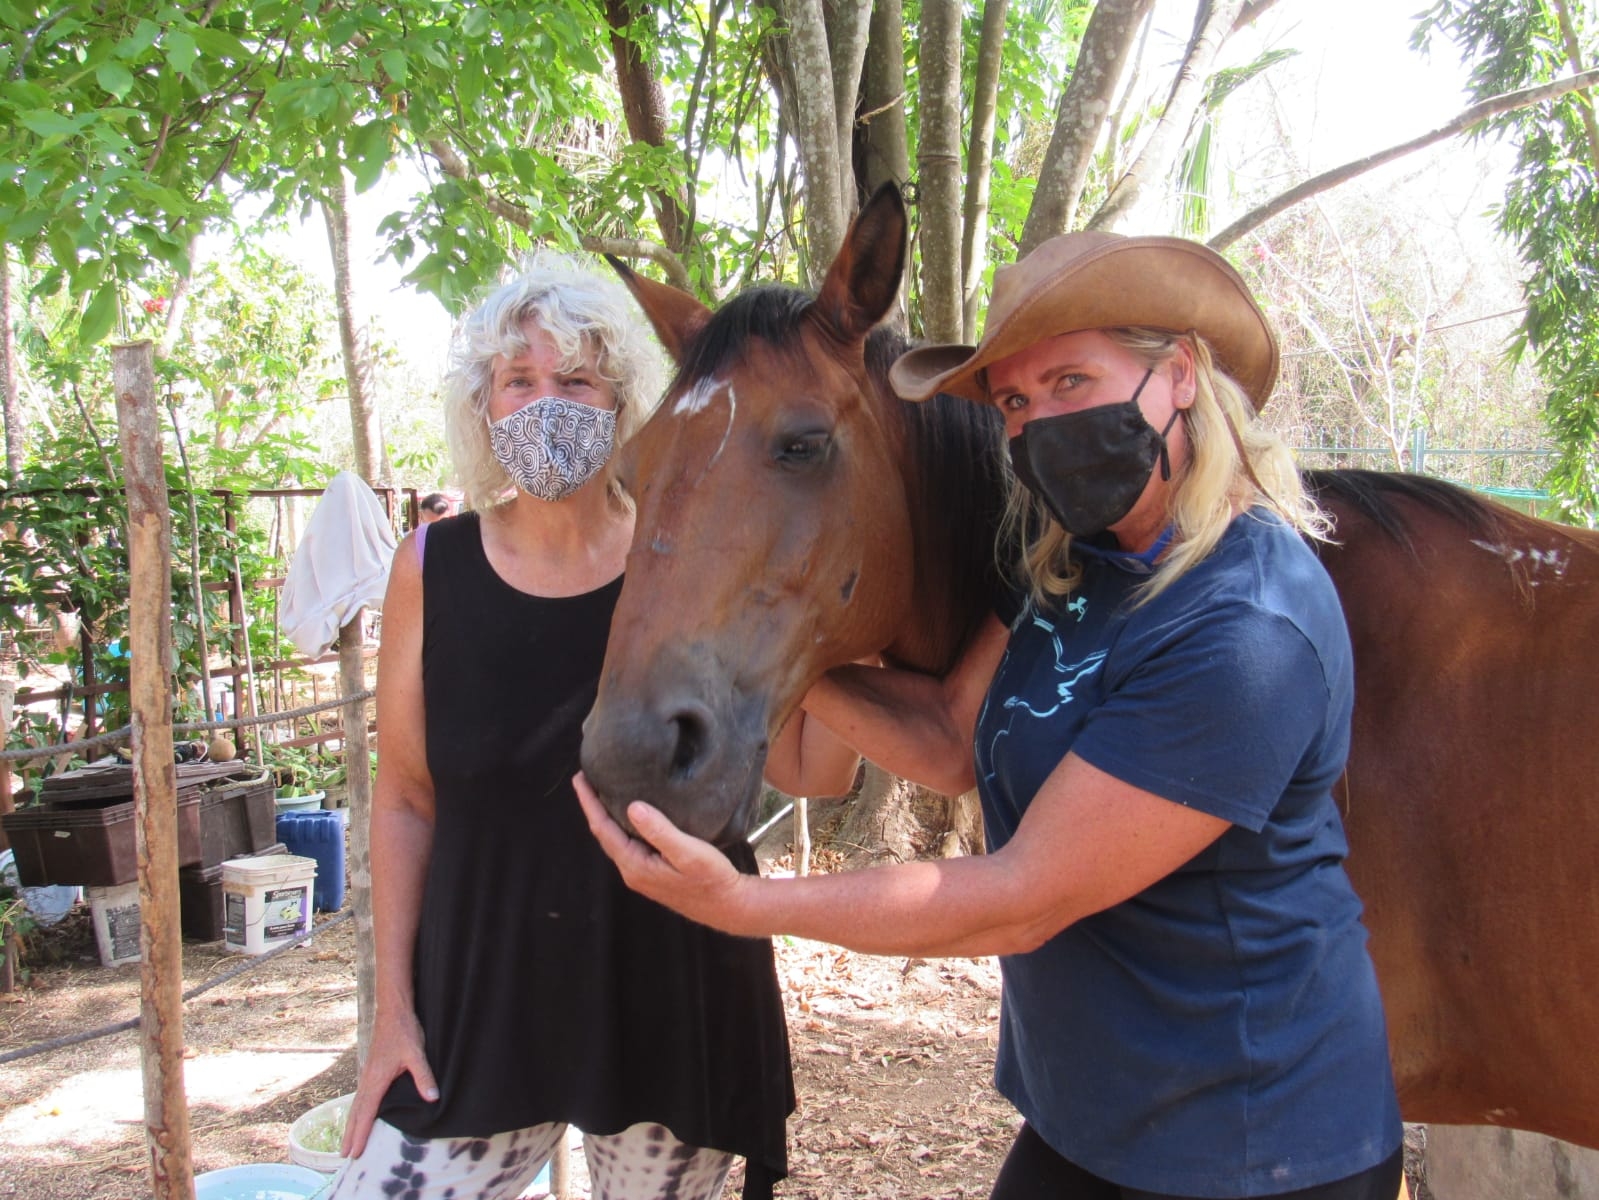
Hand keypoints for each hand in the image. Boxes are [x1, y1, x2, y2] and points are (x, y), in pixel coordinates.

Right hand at [340, 1007, 437, 1158]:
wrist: (393, 1010)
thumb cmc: (404, 1030)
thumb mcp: (416, 1054)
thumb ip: (423, 1076)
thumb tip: (433, 1098)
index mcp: (376, 1079)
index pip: (366, 1112)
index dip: (361, 1133)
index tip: (354, 1152)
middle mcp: (367, 1079)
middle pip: (356, 1112)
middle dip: (350, 1134)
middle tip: (344, 1156)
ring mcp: (367, 1074)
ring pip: (357, 1105)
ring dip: (352, 1124)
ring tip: (347, 1141)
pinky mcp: (371, 1069)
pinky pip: (361, 1096)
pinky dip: (357, 1110)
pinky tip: (360, 1114)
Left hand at [574, 771, 753, 934]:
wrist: (728, 906)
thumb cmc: (711, 879)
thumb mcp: (688, 852)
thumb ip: (659, 831)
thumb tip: (632, 807)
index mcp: (635, 865)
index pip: (603, 829)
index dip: (589, 803)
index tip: (580, 778)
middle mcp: (632, 871)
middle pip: (604, 834)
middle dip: (593, 807)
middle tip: (586, 779)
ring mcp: (641, 873)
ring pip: (616, 840)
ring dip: (606, 817)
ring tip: (602, 793)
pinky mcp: (652, 873)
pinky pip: (628, 844)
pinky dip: (621, 826)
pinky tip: (629, 815)